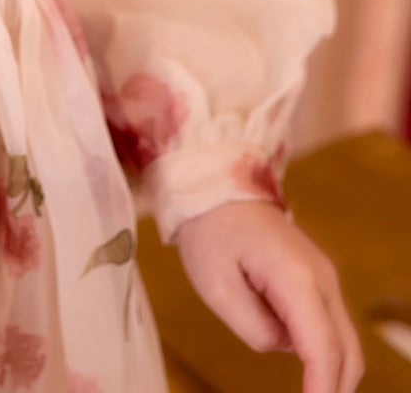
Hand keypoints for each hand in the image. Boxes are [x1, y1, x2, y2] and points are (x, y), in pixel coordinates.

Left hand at [175, 201, 363, 392]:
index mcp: (297, 279)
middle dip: (335, 389)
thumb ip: (253, 327)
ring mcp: (325, 278)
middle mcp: (322, 279)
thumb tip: (283, 346)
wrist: (219, 188)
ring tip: (307, 392)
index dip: (323, 390)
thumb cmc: (212, 233)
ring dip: (331, 373)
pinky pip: (330, 328)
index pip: (323, 349)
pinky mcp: (319, 281)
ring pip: (345, 343)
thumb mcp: (216, 286)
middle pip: (347, 352)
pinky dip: (323, 354)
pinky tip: (304, 371)